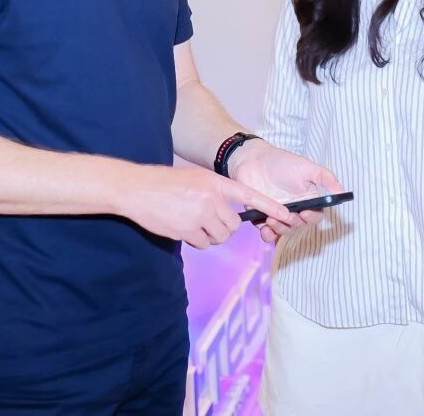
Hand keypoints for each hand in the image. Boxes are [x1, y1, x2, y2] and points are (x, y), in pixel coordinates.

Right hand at [115, 163, 290, 248]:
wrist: (137, 189)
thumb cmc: (163, 184)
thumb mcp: (193, 179)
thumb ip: (212, 193)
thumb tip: (225, 214)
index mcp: (213, 182)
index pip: (248, 195)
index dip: (269, 206)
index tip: (286, 214)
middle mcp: (210, 197)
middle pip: (233, 225)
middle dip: (223, 229)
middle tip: (207, 223)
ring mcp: (200, 214)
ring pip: (220, 236)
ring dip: (209, 236)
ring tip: (191, 224)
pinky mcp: (188, 230)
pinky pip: (204, 244)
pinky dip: (196, 241)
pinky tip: (183, 229)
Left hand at [229, 139, 344, 243]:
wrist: (252, 159)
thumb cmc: (280, 162)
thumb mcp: (306, 167)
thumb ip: (325, 177)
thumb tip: (342, 191)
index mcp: (306, 198)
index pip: (315, 215)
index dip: (312, 217)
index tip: (306, 211)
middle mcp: (293, 208)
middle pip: (298, 225)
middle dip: (293, 223)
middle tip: (286, 214)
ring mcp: (276, 213)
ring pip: (283, 231)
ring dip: (280, 229)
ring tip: (271, 219)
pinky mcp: (260, 216)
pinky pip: (266, 231)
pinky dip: (267, 234)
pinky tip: (265, 229)